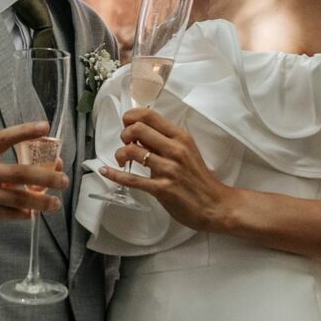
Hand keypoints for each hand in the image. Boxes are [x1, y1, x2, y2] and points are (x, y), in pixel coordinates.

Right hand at [0, 121, 67, 254]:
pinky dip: (23, 214)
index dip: (25, 131)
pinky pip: (8, 214)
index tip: (45, 127)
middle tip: (63, 181)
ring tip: (54, 203)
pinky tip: (31, 214)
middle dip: (46, 177)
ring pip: (17, 198)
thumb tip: (45, 172)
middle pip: (18, 173)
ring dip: (40, 201)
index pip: (4, 138)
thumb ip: (6, 170)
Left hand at [99, 108, 236, 233]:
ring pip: (132, 151)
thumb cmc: (199, 179)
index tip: (126, 122)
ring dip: (119, 154)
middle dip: (124, 134)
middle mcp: (174, 150)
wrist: (215, 205)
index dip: (131, 116)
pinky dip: (115, 174)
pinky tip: (106, 171)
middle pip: (137, 129)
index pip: (149, 115)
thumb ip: (164, 142)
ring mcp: (168, 169)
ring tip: (121, 160)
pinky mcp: (162, 189)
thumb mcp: (187, 152)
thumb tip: (140, 134)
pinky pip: (132, 179)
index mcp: (181, 137)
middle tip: (125, 143)